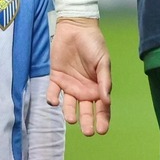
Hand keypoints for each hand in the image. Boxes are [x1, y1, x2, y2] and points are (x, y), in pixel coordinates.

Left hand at [49, 17, 111, 134]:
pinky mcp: (56, 78)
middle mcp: (84, 89)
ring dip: (70, 113)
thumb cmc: (94, 43)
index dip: (103, 119)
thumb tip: (106, 100)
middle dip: (87, 122)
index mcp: (98, 86)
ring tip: (72, 119)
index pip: (102, 107)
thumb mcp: (103, 61)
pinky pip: (53, 92)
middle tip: (87, 132)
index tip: (102, 130)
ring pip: (69, 105)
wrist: (76, 28)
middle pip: (86, 110)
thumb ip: (104, 80)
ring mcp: (69, 85)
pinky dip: (52, 98)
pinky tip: (55, 101)